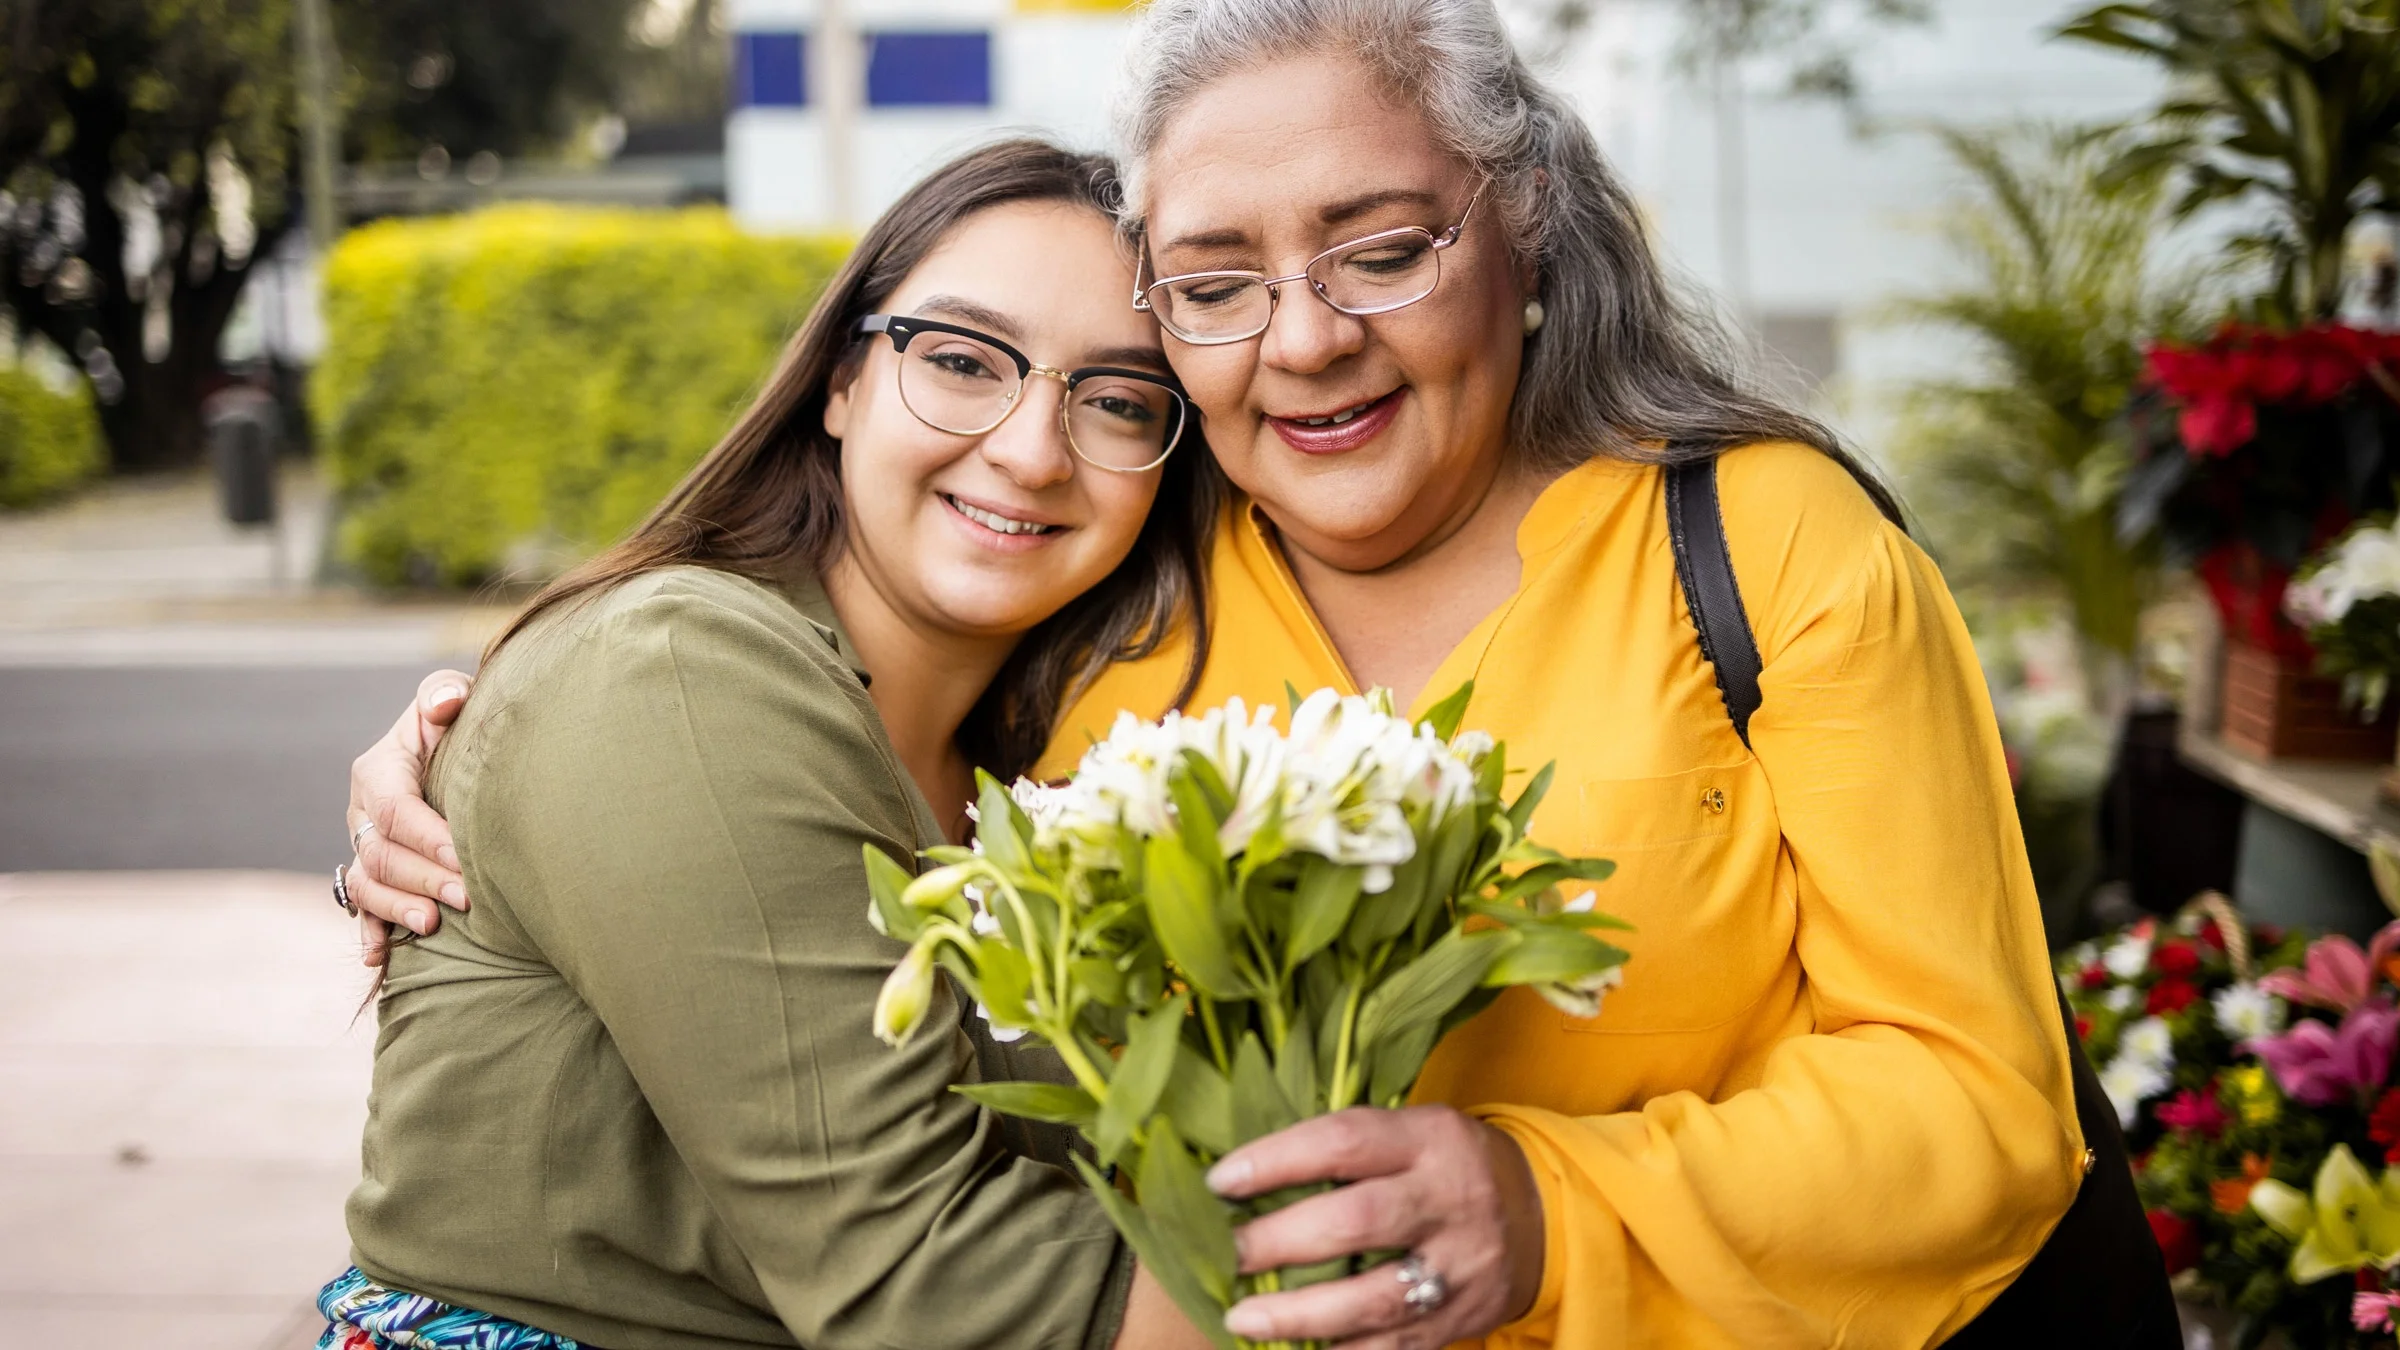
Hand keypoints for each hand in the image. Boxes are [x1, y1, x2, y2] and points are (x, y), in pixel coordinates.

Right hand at [346, 669, 473, 965]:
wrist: (449, 753)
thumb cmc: (454, 725)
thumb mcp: (448, 698)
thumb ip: (443, 694)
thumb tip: (446, 704)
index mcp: (378, 771)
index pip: (396, 809)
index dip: (428, 837)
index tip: (465, 858)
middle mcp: (362, 813)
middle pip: (382, 853)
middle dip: (423, 878)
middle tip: (467, 898)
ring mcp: (362, 847)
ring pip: (366, 884)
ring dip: (396, 908)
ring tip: (431, 925)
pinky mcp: (372, 875)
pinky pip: (359, 908)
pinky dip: (369, 932)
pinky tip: (380, 956)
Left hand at [1207, 1106, 1545, 1349]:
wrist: (1544, 1217)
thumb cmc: (1449, 1166)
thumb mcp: (1415, 1131)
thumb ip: (1350, 1149)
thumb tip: (1247, 1174)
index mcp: (1429, 1140)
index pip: (1343, 1142)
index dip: (1276, 1160)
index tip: (1220, 1181)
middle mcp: (1447, 1200)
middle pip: (1356, 1222)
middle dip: (1279, 1242)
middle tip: (1225, 1255)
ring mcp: (1457, 1267)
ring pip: (1374, 1299)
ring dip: (1300, 1314)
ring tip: (1242, 1318)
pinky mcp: (1460, 1319)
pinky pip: (1394, 1347)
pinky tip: (1298, 1348)